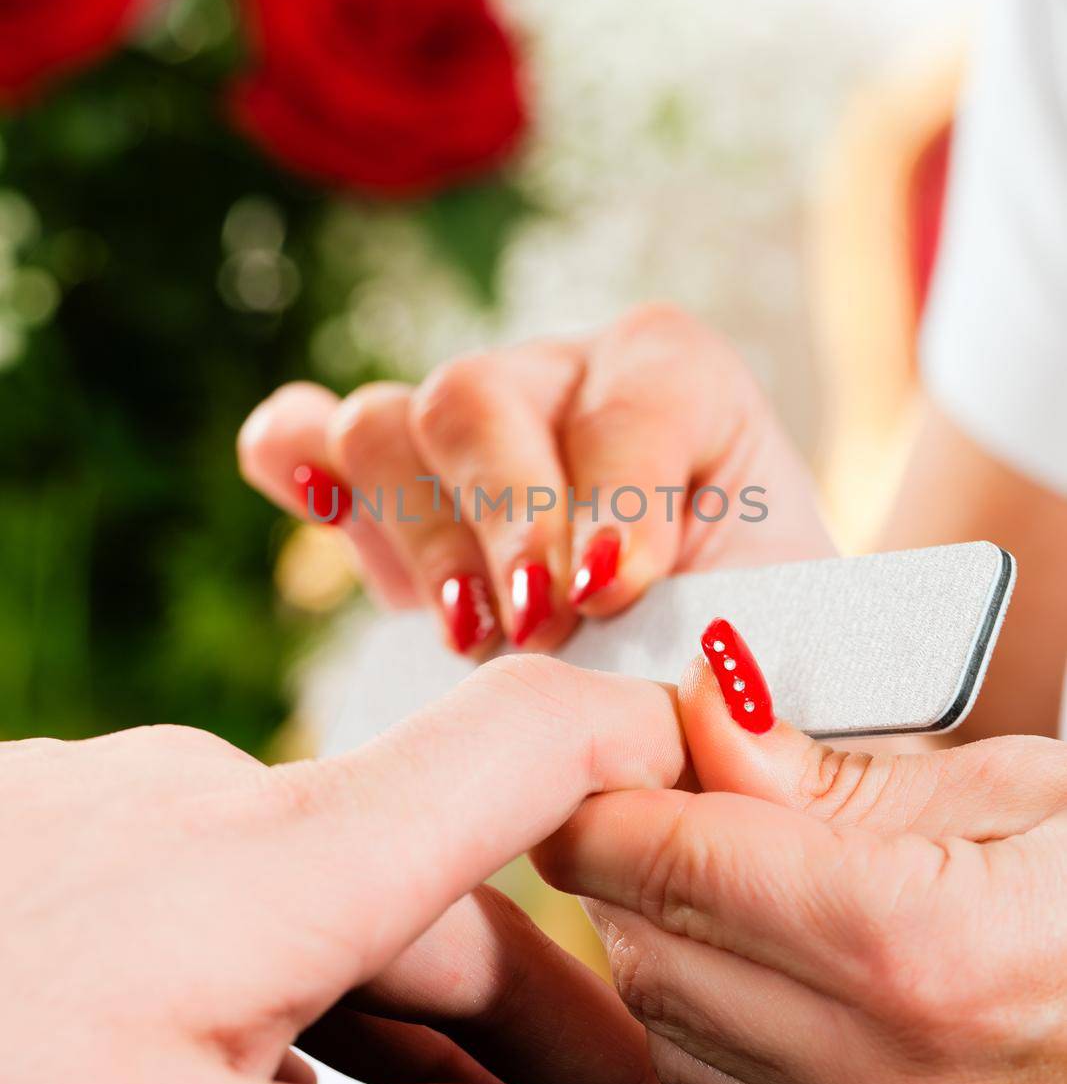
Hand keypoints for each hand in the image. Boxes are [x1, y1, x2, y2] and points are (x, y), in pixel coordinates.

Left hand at [0, 657, 738, 1083]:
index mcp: (283, 854)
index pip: (530, 746)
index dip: (659, 754)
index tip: (756, 822)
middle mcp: (225, 804)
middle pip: (455, 883)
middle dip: (571, 1014)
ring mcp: (146, 824)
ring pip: (352, 912)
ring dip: (448, 1020)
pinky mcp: (87, 861)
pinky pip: (254, 919)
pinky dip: (328, 1002)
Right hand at [238, 304, 831, 653]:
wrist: (688, 671)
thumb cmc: (746, 662)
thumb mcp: (787, 658)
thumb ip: (769, 676)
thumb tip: (720, 701)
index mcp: (680, 385)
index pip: (642, 393)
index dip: (620, 489)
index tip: (614, 590)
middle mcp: (557, 382)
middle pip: (479, 396)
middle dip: (503, 515)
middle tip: (537, 625)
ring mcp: (459, 427)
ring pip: (386, 424)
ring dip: (418, 535)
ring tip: (473, 634)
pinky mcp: (386, 484)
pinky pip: (301, 435)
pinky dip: (295, 463)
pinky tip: (316, 512)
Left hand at [537, 628, 1066, 1083]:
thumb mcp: (1025, 786)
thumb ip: (838, 766)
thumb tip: (710, 708)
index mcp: (924, 951)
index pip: (673, 862)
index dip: (606, 785)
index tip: (601, 735)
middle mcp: (895, 1075)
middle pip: (646, 946)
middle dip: (623, 848)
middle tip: (662, 769)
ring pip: (669, 1025)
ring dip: (657, 926)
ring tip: (715, 844)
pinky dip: (708, 1003)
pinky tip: (756, 936)